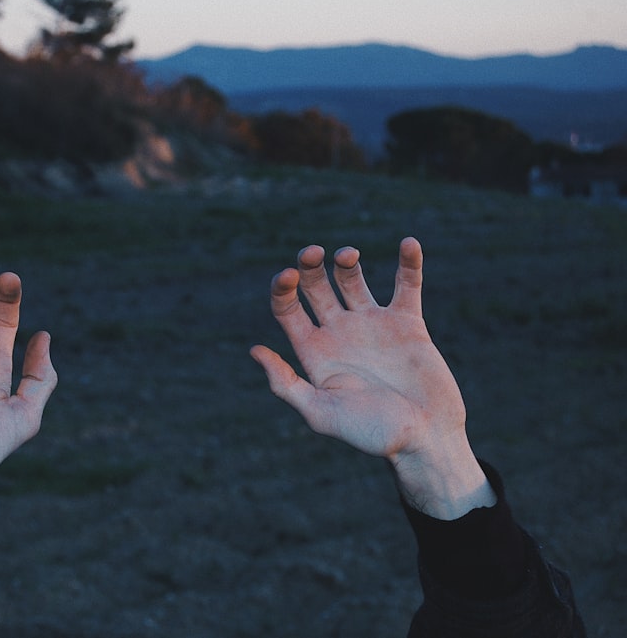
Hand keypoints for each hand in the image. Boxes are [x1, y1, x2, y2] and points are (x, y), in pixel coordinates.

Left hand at [251, 237, 494, 518]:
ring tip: (347, 254)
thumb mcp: (321, 414)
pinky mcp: (407, 324)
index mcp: (314, 352)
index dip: (283, 288)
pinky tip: (408, 243)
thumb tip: (255, 350)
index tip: (289, 275)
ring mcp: (372, 326)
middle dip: (309, 266)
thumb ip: (287, 384)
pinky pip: (406, 285)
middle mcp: (339, 334)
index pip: (287, 309)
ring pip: (352, 279)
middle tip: (313, 253)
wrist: (425, 439)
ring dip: (346, 261)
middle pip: (315, 287)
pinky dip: (409, 262)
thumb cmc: (372, 434)